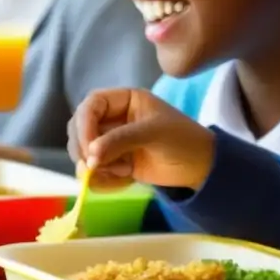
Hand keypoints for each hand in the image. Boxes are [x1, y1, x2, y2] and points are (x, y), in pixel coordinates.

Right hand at [67, 88, 214, 190]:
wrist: (200, 167)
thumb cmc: (182, 140)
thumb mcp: (154, 133)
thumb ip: (121, 140)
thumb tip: (90, 155)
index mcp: (125, 100)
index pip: (92, 104)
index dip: (84, 123)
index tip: (88, 147)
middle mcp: (114, 118)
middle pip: (79, 128)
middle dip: (83, 147)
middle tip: (93, 166)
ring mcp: (113, 141)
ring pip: (83, 151)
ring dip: (93, 166)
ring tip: (121, 172)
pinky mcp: (115, 163)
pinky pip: (95, 171)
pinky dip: (102, 179)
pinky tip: (124, 180)